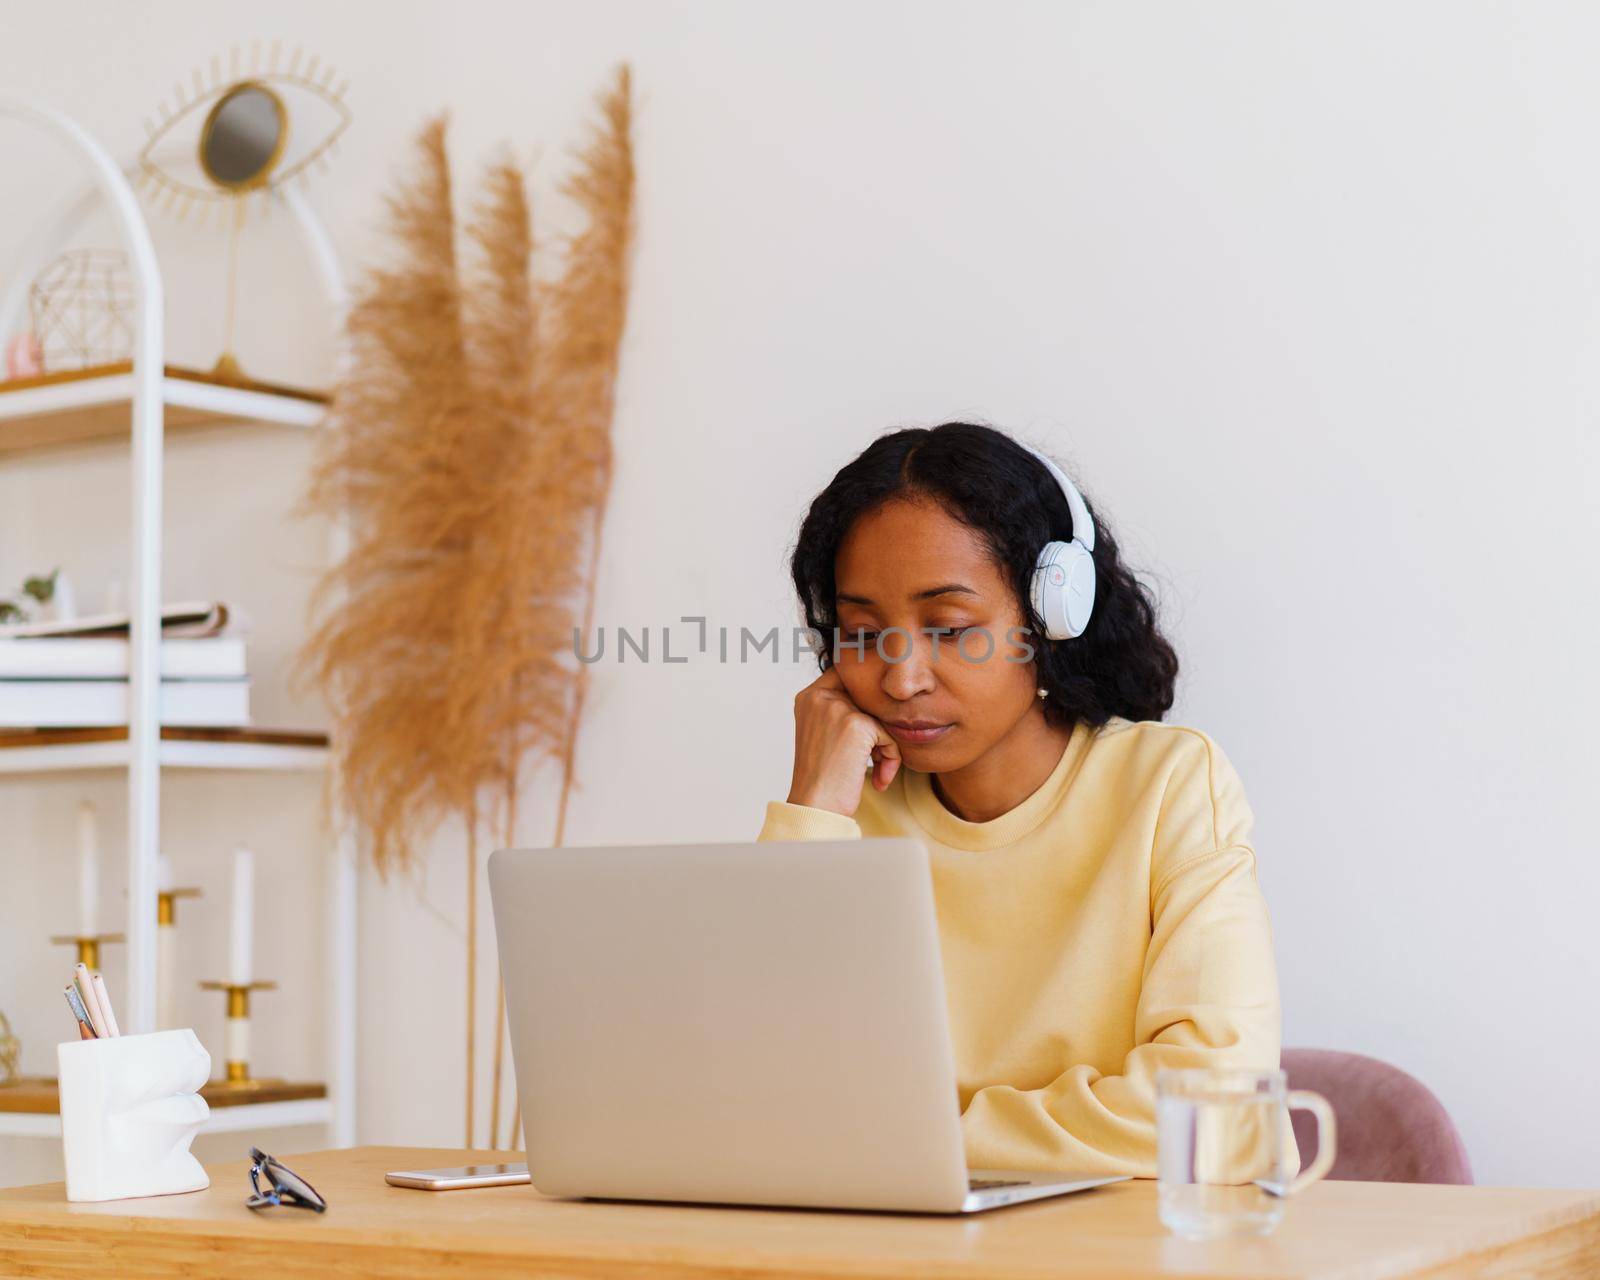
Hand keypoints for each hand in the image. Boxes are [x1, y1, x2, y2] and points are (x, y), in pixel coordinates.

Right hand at [785, 665, 901, 816]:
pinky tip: (878, 779)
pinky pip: (889, 735)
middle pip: (869, 697)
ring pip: (881, 717)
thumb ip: (842, 710)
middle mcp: (819, 696)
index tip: (871, 727)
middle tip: (874, 758)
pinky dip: (890, 758)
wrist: (815, 806)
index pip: (846, 677)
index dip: (866, 696)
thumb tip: (882, 696)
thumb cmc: (822, 778)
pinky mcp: (856, 724)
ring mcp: (837, 708)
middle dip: (878, 728)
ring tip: (877, 770)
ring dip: (885, 746)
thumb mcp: (823, 734)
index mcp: (808, 697)